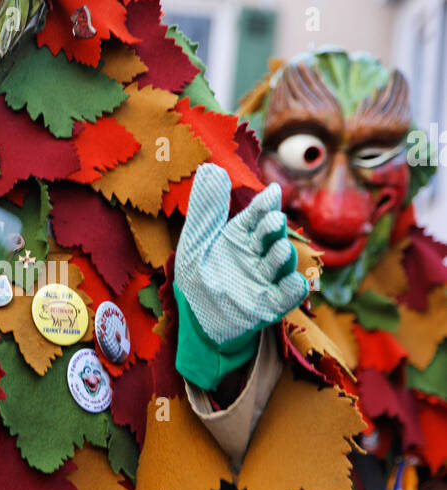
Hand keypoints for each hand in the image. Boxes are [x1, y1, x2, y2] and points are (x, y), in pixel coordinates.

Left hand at [174, 163, 307, 390]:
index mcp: (242, 235)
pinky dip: (293, 289)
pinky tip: (293, 283)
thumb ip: (205, 210)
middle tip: (272, 221)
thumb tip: (212, 169)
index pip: (257, 214)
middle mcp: (258, 253)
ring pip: (282, 263)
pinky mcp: (270, 305)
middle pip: (272, 236)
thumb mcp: (195, 243)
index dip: (264, 205)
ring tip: (279, 250)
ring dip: (283, 256)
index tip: (272, 193)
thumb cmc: (199, 278)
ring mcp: (266, 279)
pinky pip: (287, 296)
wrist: (197, 320)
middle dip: (274, 229)